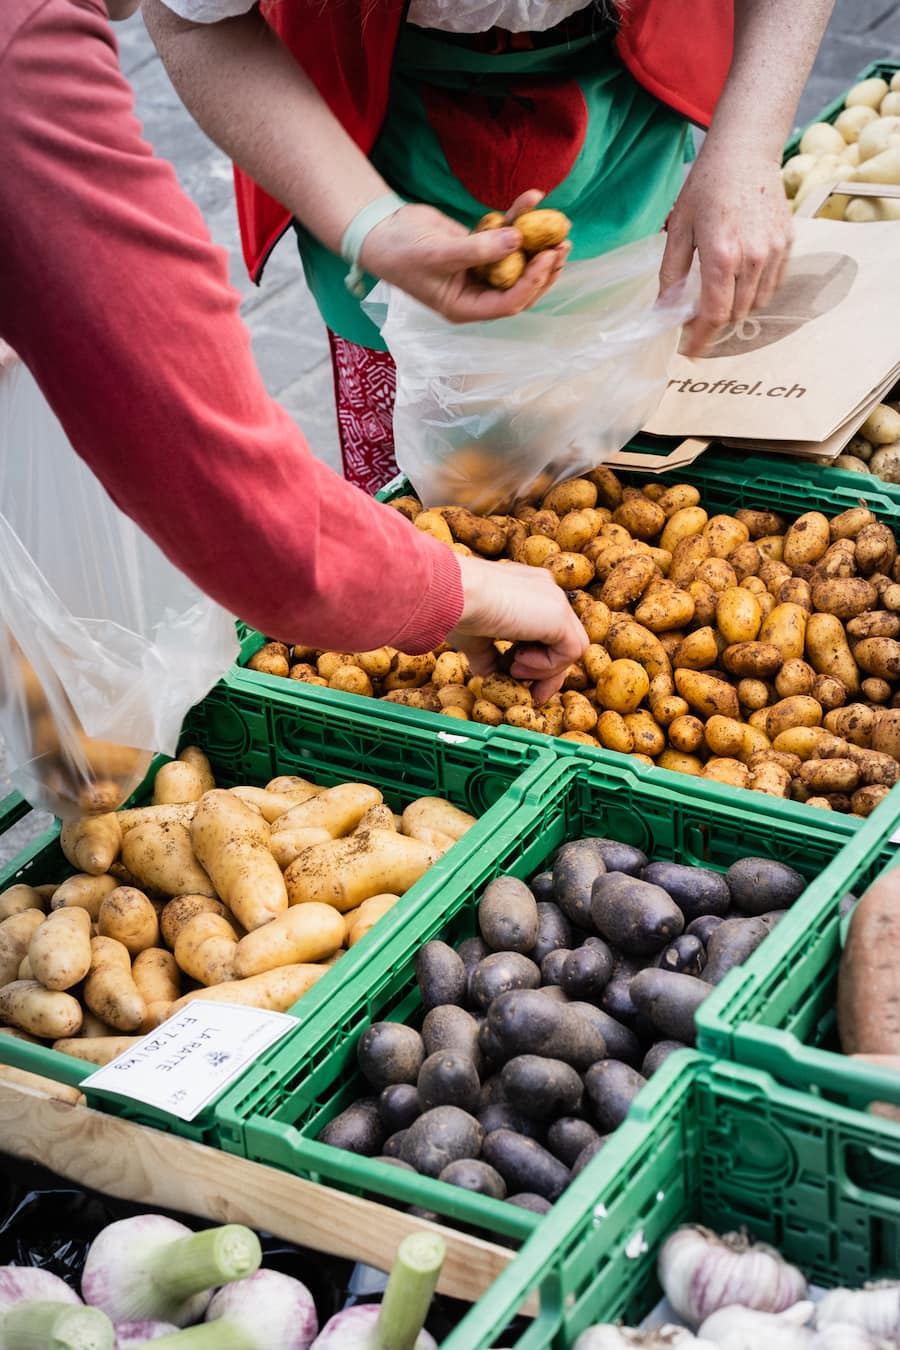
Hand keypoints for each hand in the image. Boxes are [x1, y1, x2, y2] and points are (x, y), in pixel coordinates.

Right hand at [360, 190, 569, 323]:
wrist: (381, 231)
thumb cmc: (401, 252)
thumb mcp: (438, 253)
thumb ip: (477, 249)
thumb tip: (516, 241)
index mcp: (466, 307)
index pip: (509, 302)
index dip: (531, 282)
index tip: (547, 257)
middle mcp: (477, 292)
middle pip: (521, 285)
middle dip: (543, 267)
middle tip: (562, 244)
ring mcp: (479, 270)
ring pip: (517, 260)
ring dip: (538, 243)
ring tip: (560, 226)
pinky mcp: (479, 246)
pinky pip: (505, 234)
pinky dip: (518, 218)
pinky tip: (532, 198)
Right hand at [448, 554, 588, 704]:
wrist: (454, 592)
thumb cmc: (455, 609)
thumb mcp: (473, 637)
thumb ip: (487, 655)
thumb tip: (488, 675)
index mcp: (525, 590)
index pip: (543, 629)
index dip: (535, 659)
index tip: (515, 677)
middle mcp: (545, 590)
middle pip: (561, 639)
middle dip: (547, 672)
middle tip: (532, 695)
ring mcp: (555, 599)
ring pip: (570, 646)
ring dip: (545, 669)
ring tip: (514, 670)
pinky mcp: (559, 614)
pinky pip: (571, 650)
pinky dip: (548, 665)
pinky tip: (520, 660)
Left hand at [659, 144, 793, 357]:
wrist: (745, 152)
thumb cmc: (707, 186)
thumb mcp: (679, 228)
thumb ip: (671, 273)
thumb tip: (664, 310)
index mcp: (722, 255)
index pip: (714, 315)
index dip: (701, 339)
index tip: (690, 351)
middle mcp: (753, 258)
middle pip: (734, 314)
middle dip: (713, 323)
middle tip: (695, 318)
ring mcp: (774, 252)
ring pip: (756, 303)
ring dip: (735, 308)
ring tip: (717, 295)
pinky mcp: (787, 244)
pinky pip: (773, 285)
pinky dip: (755, 292)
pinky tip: (740, 280)